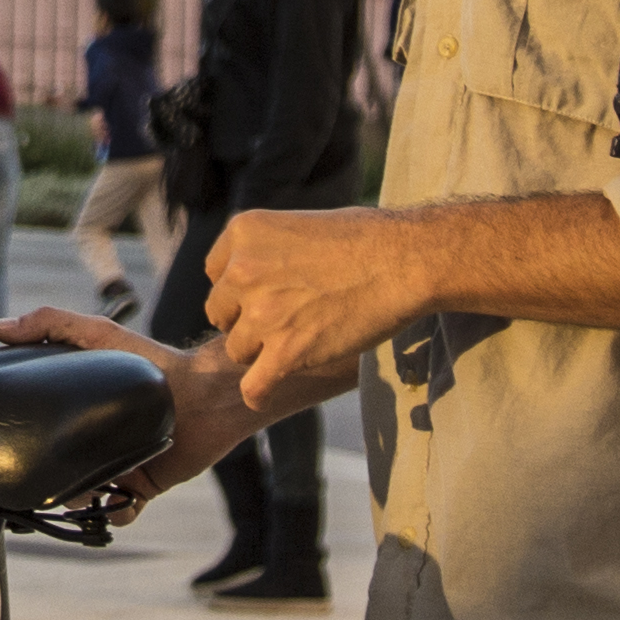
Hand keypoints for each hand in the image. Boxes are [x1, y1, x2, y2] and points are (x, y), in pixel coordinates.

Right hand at [0, 305, 248, 511]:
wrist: (205, 397)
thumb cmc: (153, 361)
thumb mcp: (97, 334)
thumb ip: (50, 324)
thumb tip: (0, 326)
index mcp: (79, 407)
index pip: (42, 426)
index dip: (27, 435)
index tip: (15, 442)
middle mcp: (95, 437)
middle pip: (59, 468)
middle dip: (53, 479)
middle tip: (55, 477)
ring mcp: (118, 462)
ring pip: (85, 495)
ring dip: (81, 499)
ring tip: (89, 488)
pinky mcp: (142, 485)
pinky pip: (121, 511)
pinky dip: (116, 513)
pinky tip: (117, 501)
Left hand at [187, 205, 450, 401]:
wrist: (403, 261)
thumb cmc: (364, 239)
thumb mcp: (297, 225)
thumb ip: (264, 250)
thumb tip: (250, 280)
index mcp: (243, 233)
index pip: (216, 275)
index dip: (241, 290)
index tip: (267, 295)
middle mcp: (242, 271)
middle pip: (222, 314)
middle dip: (248, 320)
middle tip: (286, 321)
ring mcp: (262, 313)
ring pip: (238, 350)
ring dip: (262, 352)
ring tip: (297, 344)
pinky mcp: (286, 351)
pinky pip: (254, 387)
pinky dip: (258, 394)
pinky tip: (264, 395)